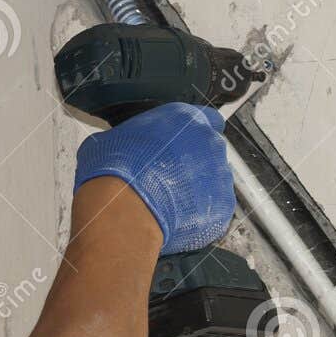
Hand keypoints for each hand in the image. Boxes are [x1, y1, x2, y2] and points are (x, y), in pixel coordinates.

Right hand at [73, 104, 234, 255]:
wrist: (124, 208)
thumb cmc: (116, 170)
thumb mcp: (113, 138)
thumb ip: (131, 137)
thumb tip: (118, 145)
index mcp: (186, 118)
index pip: (208, 118)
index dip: (196, 133)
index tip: (186, 143)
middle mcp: (208, 142)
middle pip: (210, 150)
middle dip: (195, 163)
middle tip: (170, 176)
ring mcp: (219, 175)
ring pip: (215, 181)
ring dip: (198, 189)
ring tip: (171, 202)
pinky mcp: (222, 206)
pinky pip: (215, 209)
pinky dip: (200, 215)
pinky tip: (177, 218)